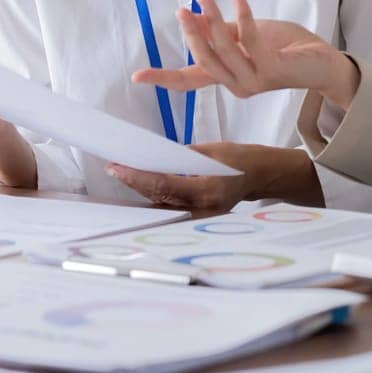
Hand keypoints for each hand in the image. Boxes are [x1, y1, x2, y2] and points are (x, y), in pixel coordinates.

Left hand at [105, 142, 322, 210]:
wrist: (258, 177)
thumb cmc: (236, 159)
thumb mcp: (209, 151)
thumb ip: (180, 157)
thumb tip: (150, 157)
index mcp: (206, 191)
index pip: (164, 185)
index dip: (137, 177)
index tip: (116, 166)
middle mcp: (201, 211)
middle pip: (157, 198)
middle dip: (133, 183)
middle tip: (112, 168)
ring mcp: (199, 220)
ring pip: (160, 206)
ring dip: (139, 191)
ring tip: (120, 174)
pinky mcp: (196, 221)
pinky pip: (168, 210)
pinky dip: (152, 198)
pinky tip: (137, 187)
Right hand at [130, 0, 358, 107]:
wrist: (320, 61)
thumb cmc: (282, 47)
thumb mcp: (244, 35)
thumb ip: (219, 31)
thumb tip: (191, 15)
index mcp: (226, 77)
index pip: (188, 81)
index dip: (163, 78)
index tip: (137, 77)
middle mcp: (236, 85)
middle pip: (202, 61)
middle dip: (190, 34)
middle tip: (181, 9)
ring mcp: (254, 81)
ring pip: (223, 50)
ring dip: (213, 20)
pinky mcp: (272, 70)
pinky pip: (251, 40)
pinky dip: (243, 16)